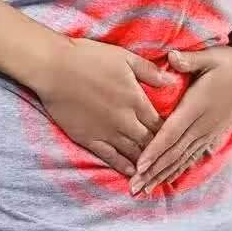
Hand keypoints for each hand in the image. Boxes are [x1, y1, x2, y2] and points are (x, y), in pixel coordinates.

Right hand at [32, 37, 176, 176]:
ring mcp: (106, 132)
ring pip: (133, 152)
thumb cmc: (89, 58)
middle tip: (170, 158)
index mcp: (136, 100)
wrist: (53, 68)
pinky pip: (110, 157)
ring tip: (157, 170)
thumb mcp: (124, 58)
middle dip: (161, 150)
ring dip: (146, 162)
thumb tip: (173, 81)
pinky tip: (132, 172)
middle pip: (150, 141)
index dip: (171, 132)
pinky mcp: (89, 139)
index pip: (160, 123)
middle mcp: (124, 120)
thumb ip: (149, 72)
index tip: (177, 137)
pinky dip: (123, 166)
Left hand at [128, 45, 231, 193]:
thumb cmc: (227, 63)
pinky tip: (166, 180)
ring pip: (182, 158)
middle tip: (134, 187)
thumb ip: (188, 60)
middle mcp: (202, 124)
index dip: (155, 149)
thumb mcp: (209, 56)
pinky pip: (192, 156)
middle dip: (153, 171)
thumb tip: (171, 57)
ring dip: (162, 175)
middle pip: (174, 152)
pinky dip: (178, 169)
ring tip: (145, 189)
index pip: (172, 131)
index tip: (140, 165)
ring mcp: (208, 132)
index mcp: (197, 105)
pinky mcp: (211, 135)